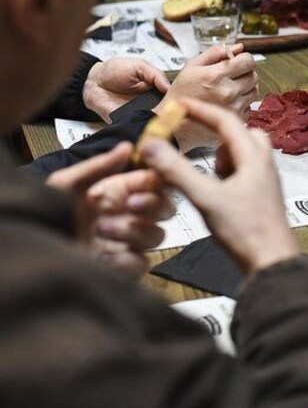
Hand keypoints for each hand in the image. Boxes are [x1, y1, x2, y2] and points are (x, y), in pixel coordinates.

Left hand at [46, 143, 171, 276]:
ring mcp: (128, 243)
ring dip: (132, 231)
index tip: (146, 182)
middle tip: (130, 205)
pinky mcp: (123, 268)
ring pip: (155, 236)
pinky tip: (103, 256)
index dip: (159, 182)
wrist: (34, 247)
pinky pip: (141, 263)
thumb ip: (99, 166)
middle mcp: (128, 216)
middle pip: (166, 210)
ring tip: (100, 230)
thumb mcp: (67, 184)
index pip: (156, 184)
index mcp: (119, 192)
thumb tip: (129, 146)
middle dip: (153, 206)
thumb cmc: (45, 213)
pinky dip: (126, 260)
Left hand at [84, 58, 170, 122]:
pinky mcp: (129, 122)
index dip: (178, 100)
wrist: (93, 81)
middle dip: (171, 112)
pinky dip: (144, 125)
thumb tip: (170, 88)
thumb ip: (156, 75)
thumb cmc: (114, 70)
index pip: (173, 98)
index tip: (183, 101)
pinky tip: (149, 121)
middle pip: (167, 112)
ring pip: (155, 121)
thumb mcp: (139, 66)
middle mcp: (151, 104)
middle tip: (176, 110)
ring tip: (163, 115)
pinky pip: (139, 127)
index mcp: (156, 90)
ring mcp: (140, 114)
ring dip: (159, 119)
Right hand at [141, 99, 298, 275]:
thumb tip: (151, 145)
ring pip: (243, 154)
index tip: (179, 105)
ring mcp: (266, 180)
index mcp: (254, 157)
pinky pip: (245, 173)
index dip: (200, 110)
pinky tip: (218, 197)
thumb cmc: (246, 232)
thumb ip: (176, 171)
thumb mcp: (205, 199)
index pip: (226, 120)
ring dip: (223, 159)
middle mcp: (265, 164)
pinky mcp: (263, 197)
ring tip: (210, 183)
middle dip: (217, 138)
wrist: (273, 263)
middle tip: (199, 154)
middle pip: (240, 133)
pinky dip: (228, 175)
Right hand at [155, 44, 258, 151]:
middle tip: (232, 76)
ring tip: (229, 89)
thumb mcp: (192, 66)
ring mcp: (234, 107)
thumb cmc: (182, 93)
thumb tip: (238, 47)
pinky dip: (242, 102)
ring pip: (254, 91)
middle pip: (253, 76)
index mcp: (216, 76)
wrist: (176, 122)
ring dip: (246, 88)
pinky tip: (228, 102)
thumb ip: (215, 53)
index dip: (243, 59)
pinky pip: (249, 106)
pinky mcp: (237, 119)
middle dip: (245, 73)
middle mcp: (228, 92)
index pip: (248, 61)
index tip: (236, 62)